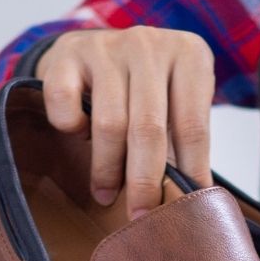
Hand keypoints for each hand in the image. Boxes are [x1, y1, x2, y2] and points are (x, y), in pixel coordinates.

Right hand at [36, 26, 215, 219]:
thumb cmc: (145, 88)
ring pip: (109, 123)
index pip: (193, 126)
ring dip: (106, 168)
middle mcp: (150, 45)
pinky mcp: (69, 53)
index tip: (184, 209)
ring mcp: (108, 46)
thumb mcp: (175, 103)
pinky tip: (79, 136)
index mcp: (190, 55)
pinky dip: (71, 128)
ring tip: (106, 194)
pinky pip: (66, 104)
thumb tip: (190, 202)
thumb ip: (184, 141)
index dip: (189, 173)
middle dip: (144, 182)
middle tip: (139, 215)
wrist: (97, 46)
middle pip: (149, 128)